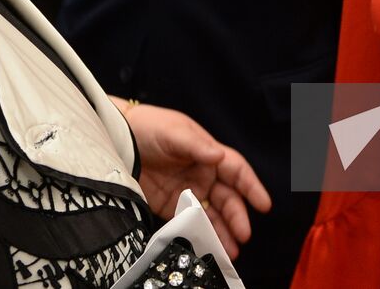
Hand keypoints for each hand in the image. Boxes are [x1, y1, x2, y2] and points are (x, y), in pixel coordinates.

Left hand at [122, 101, 272, 259]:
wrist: (116, 140)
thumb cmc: (149, 128)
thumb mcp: (174, 132)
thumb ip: (197, 146)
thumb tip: (219, 156)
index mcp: (208, 153)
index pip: (236, 170)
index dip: (251, 187)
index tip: (263, 204)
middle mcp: (202, 174)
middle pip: (228, 198)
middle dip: (237, 217)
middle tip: (243, 234)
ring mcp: (187, 191)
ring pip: (212, 214)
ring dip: (223, 231)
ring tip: (230, 251)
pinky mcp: (170, 206)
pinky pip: (190, 222)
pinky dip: (201, 235)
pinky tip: (207, 246)